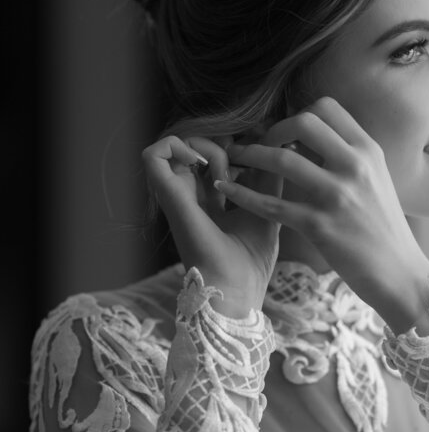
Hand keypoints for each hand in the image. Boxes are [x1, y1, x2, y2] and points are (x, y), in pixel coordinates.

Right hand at [141, 133, 281, 314]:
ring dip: (203, 147)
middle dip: (220, 146)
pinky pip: (152, 155)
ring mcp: (177, 196)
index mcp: (210, 201)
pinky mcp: (168, 198)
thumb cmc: (252, 260)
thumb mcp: (268, 208)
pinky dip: (174, 146)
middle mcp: (190, 197)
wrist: (237, 289)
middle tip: (240, 169)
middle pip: (194, 148)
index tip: (254, 160)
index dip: (231, 149)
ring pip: (176, 145)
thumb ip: (267, 177)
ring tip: (225, 173)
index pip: (210, 158)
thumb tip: (273, 142)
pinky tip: (201, 164)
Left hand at [215, 97, 428, 327]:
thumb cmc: (384, 227)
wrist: (400, 272)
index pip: (327, 108)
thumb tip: (310, 137)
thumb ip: (347, 156)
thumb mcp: (376, 180)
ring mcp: (337, 196)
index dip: (298, 114)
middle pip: (304, 122)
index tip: (285, 132)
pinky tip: (226, 191)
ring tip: (236, 161)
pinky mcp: (319, 226)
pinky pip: (271, 204)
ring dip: (251, 156)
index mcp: (369, 151)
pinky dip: (243, 195)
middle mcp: (355, 167)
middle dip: (273, 129)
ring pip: (281, 160)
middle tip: (259, 144)